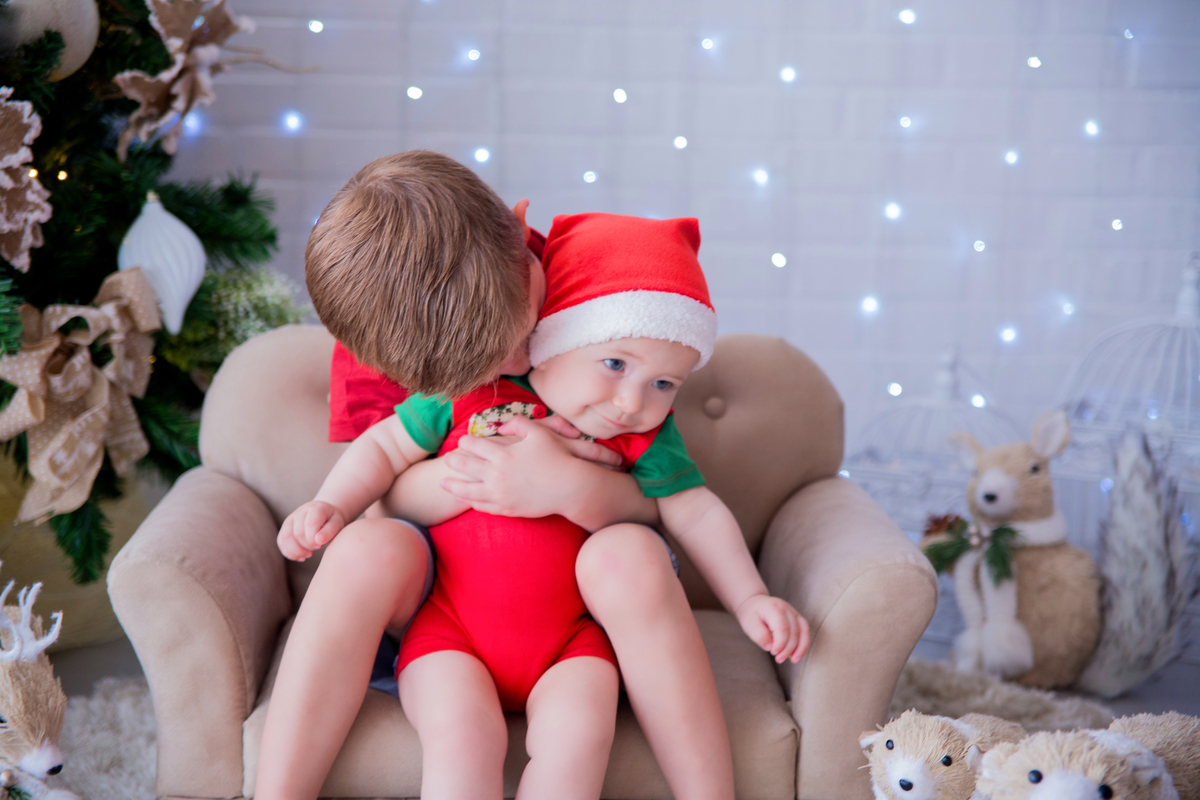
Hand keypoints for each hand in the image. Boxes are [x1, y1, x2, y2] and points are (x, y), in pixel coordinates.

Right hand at [277, 500, 345, 560]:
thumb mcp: (337, 523)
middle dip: (308, 546)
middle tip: (318, 547)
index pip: (310, 524)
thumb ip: (330, 531)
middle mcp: (300, 512)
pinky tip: (301, 557)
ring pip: (286, 538)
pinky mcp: (285, 528)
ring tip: (309, 554)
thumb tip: (319, 540)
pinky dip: (290, 553)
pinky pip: (281, 542)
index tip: (321, 544)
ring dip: (297, 551)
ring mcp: (290, 519)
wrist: (325, 514)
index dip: (314, 539)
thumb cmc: (332, 521)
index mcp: (315, 508)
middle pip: (298, 533)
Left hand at [440, 416, 620, 517]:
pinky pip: (483, 506)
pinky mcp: (508, 508)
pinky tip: (464, 498)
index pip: (475, 446)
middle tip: (447, 459)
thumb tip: (500, 426)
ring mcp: (501, 494)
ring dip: (454, 485)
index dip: (466, 442)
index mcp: (503, 455)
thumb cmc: (557, 458)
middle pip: (467, 467)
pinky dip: (471, 501)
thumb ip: (518, 424)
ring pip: (469, 490)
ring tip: (443, 483)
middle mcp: (498, 475)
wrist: (570, 488)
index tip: (462, 441)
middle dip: (454, 462)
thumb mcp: (539, 433)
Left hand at [734, 594, 809, 663]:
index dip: (780, 643)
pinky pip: (805, 630)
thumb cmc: (750, 614)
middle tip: (779, 659)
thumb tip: (771, 647)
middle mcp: (785, 608)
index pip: (782, 627)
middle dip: (788, 648)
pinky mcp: (796, 616)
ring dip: (799, 648)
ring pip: (803, 630)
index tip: (773, 652)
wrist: (754, 603)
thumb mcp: (748, 624)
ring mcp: (793, 611)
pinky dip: (804, 643)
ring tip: (792, 660)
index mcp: (772, 608)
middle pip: (793, 631)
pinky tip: (797, 654)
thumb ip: (759, 635)